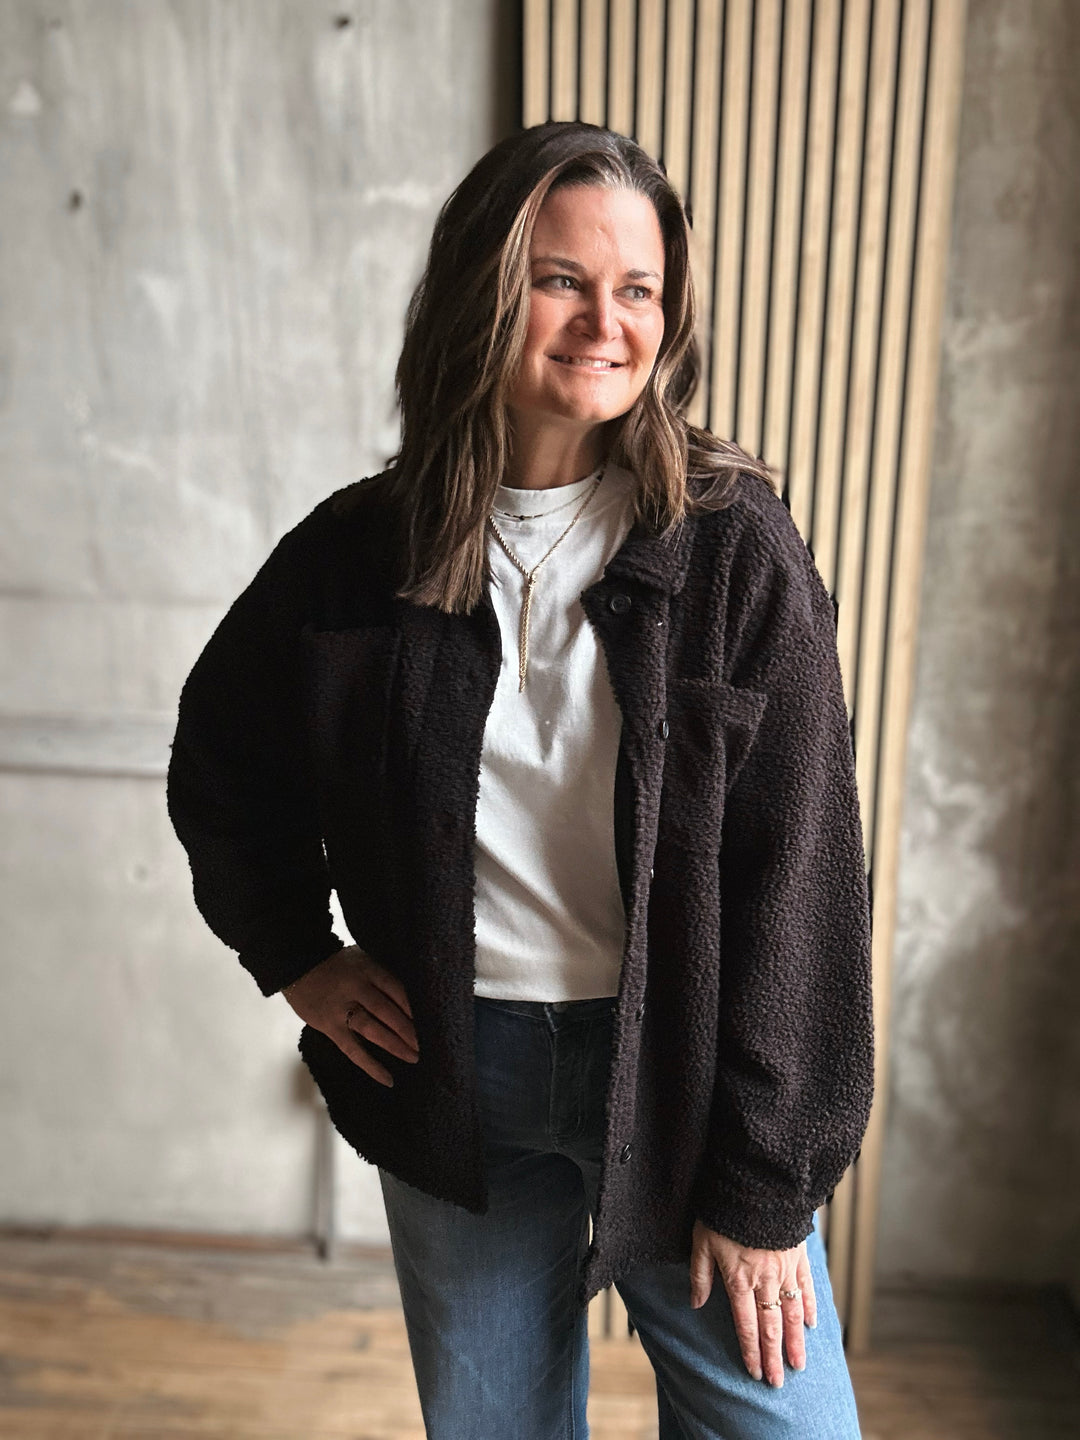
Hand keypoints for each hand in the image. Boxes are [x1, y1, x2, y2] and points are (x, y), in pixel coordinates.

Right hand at [281, 945, 417, 1087]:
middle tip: (427, 1044)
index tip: (431, 1020)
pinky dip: (370, 1065)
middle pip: (387, 1011)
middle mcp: (356, 989)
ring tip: (414, 1057)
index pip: (396, 989)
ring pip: (373, 1030)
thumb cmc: (339, 964)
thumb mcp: (363, 958)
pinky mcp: (330, 1027)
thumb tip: (413, 995)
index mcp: (367, 969)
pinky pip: (353, 1050)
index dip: (414, 1007)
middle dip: (409, 1029)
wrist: (298, 964)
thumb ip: (383, 975)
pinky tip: (388, 1079)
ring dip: (395, 1045)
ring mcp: (341, 1009)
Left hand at [689, 1222, 816, 1386]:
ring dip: (795, 1341)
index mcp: (739, 1280)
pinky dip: (809, 1307)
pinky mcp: (798, 1256)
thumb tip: (695, 1304)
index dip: (751, 1351)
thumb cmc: (723, 1211)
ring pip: (792, 1313)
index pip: (746, 1325)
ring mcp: (784, 1269)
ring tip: (798, 1364)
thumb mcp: (701, 1241)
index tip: (755, 1373)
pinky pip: (806, 1287)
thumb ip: (700, 1275)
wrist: (756, 1185)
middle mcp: (764, 1280)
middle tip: (778, 1383)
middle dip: (774, 1357)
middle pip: (771, 1326)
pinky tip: (810, 1323)